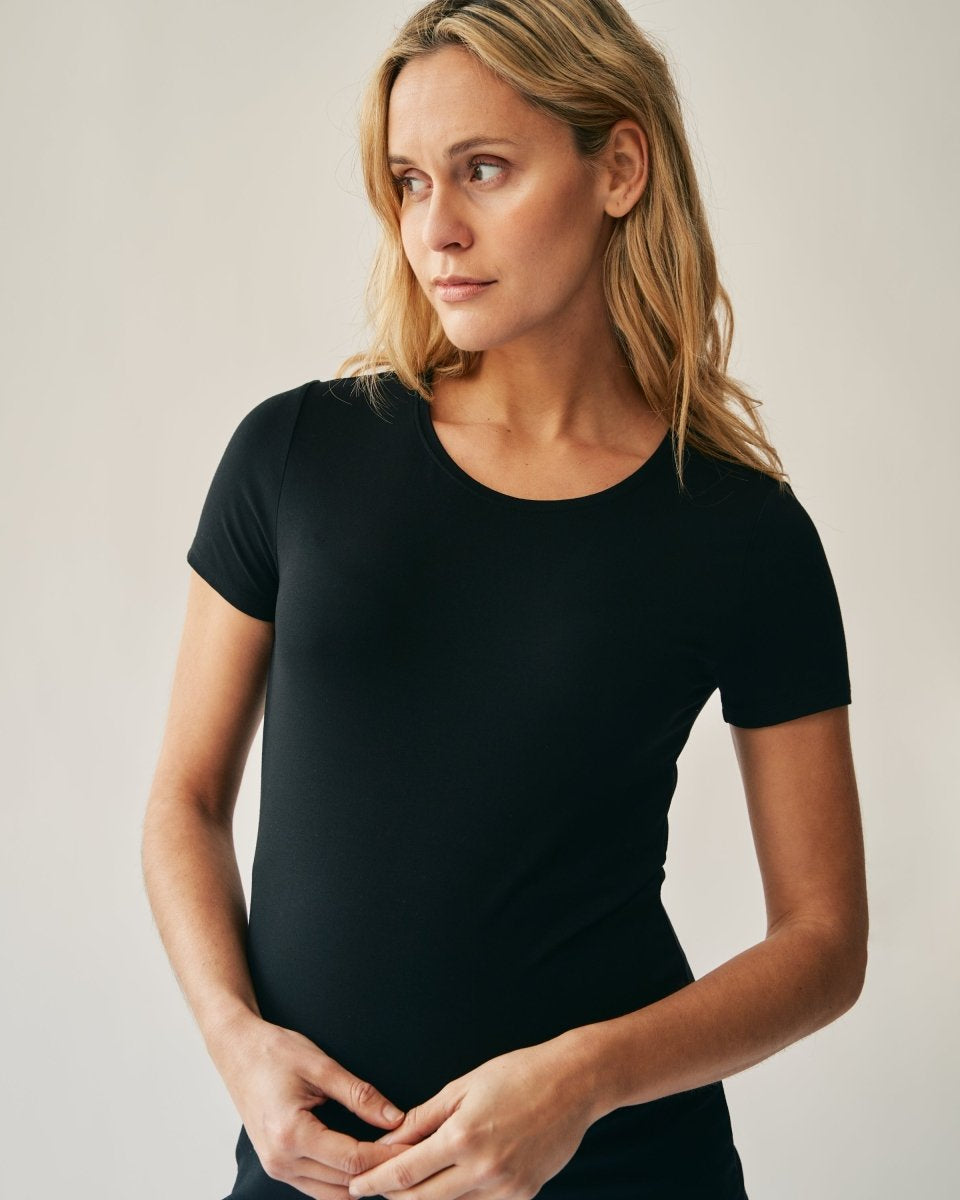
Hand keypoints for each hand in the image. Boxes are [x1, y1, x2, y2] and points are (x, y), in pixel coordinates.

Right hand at [208, 1009, 410, 1198]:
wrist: (236, 1050)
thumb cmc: (273, 1052)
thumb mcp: (321, 1066)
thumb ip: (359, 1094)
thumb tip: (395, 1118)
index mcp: (291, 1135)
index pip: (353, 1160)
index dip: (387, 1156)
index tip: (414, 1147)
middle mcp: (281, 1161)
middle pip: (343, 1184)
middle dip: (379, 1172)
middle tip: (412, 1156)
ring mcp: (276, 1167)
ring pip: (330, 1193)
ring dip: (361, 1182)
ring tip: (392, 1161)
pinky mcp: (277, 1165)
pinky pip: (316, 1186)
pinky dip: (342, 1180)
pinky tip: (363, 1163)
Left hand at [345, 1038, 596, 1199]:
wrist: (574, 1083)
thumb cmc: (517, 1073)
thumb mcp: (463, 1086)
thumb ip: (424, 1117)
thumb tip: (391, 1140)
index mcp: (462, 1137)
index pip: (405, 1174)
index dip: (376, 1184)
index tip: (356, 1188)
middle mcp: (482, 1169)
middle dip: (395, 1198)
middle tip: (374, 1190)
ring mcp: (505, 1188)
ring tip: (411, 1188)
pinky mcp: (525, 1195)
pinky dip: (462, 1199)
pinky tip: (451, 1186)